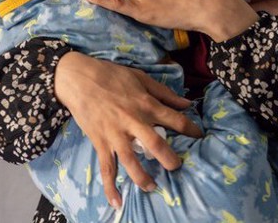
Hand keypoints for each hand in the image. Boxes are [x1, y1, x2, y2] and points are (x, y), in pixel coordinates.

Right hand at [55, 52, 202, 207]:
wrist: (78, 78)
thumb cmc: (111, 75)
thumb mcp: (141, 77)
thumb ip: (164, 92)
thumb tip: (187, 103)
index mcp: (145, 104)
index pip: (174, 119)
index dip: (190, 129)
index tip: (199, 136)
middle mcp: (133, 121)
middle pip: (155, 144)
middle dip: (170, 158)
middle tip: (177, 167)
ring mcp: (115, 134)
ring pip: (131, 160)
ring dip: (143, 177)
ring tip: (152, 186)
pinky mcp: (100, 142)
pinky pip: (106, 168)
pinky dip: (110, 187)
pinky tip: (116, 202)